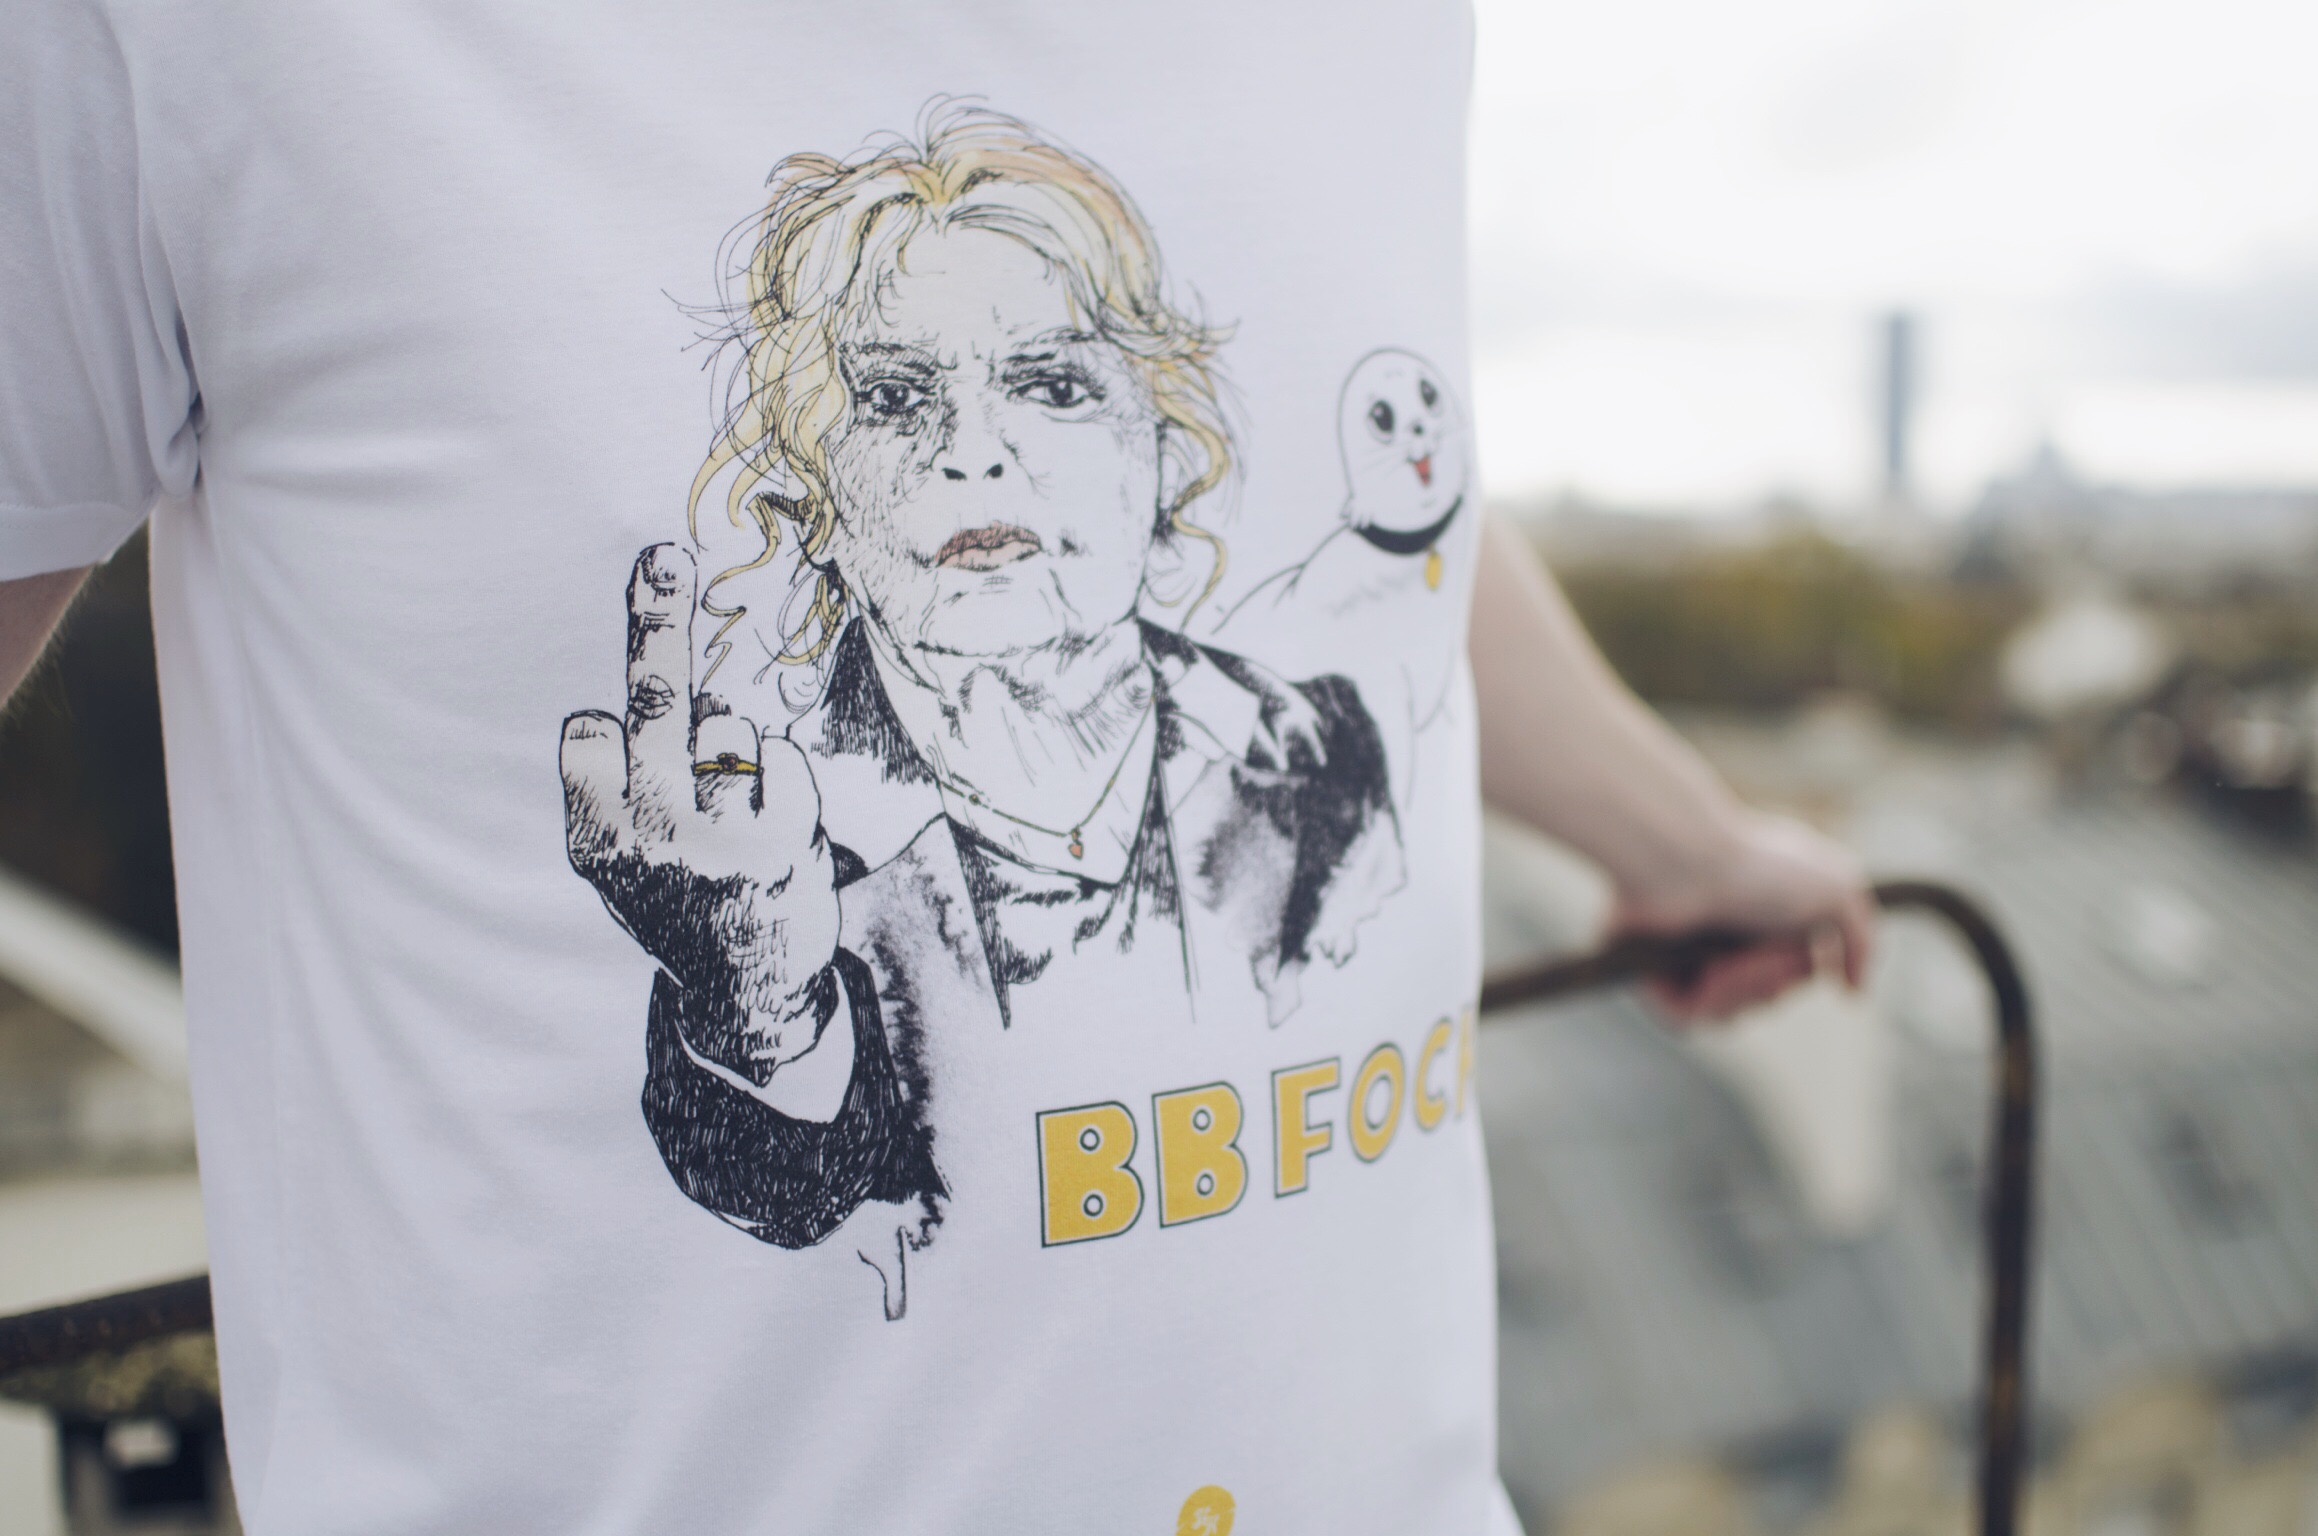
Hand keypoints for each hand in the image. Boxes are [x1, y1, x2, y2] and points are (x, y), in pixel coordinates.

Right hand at [559, 544, 840, 1080]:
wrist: (750, 996)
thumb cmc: (683, 904)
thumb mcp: (628, 862)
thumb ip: (624, 788)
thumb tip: (671, 691)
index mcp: (598, 847)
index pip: (589, 735)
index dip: (610, 727)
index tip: (614, 728)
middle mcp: (653, 845)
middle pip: (656, 707)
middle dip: (655, 623)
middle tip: (663, 555)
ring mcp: (722, 844)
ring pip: (729, 730)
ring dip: (736, 751)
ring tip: (737, 814)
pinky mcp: (785, 845)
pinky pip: (781, 755)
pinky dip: (782, 773)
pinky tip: (774, 823)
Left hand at [1609, 812, 1874, 1022]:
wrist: (1687, 859)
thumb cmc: (1759, 867)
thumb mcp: (1837, 889)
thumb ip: (1861, 937)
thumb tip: (1852, 990)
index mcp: (1760, 912)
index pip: (1788, 973)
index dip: (1797, 974)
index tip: (1803, 955)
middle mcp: (1722, 934)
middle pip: (1762, 998)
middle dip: (1772, 982)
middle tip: (1765, 952)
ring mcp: (1685, 953)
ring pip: (1728, 1012)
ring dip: (1743, 991)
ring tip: (1730, 961)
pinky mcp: (1650, 970)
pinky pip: (1686, 1016)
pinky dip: (1705, 1001)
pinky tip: (1707, 974)